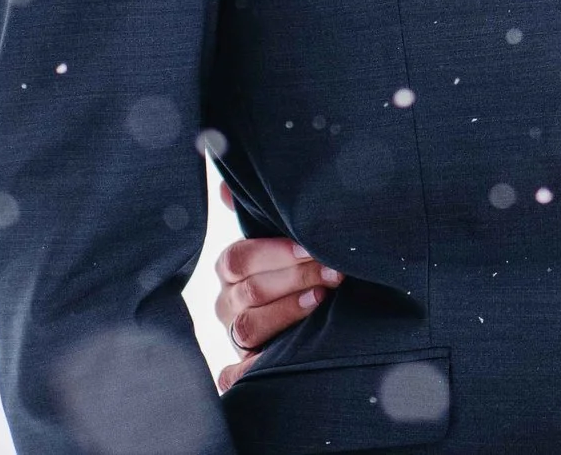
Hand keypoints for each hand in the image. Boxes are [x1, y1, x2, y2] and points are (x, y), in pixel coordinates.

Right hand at [211, 183, 341, 390]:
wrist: (316, 308)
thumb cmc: (299, 264)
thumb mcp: (286, 236)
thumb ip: (258, 212)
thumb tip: (225, 185)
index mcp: (232, 269)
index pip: (239, 258)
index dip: (275, 253)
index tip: (311, 248)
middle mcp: (228, 302)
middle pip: (249, 291)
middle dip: (295, 279)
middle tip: (335, 273)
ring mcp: (236, 334)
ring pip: (248, 327)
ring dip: (287, 312)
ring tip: (321, 300)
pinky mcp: (245, 365)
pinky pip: (234, 375)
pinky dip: (244, 375)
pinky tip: (266, 365)